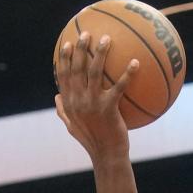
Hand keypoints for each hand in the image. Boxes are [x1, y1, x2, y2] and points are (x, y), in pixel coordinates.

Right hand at [54, 33, 136, 162]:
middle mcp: (78, 100)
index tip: (68, 44)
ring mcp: (92, 103)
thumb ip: (63, 111)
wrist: (107, 157)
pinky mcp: (108, 108)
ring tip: (107, 40)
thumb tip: (56, 96)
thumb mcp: (72, 128)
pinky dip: (128, 73)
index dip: (65, 58)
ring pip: (94, 71)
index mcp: (69, 103)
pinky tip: (135, 63)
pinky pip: (119, 86)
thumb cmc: (92, 143)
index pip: (63, 75)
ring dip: (100, 53)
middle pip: (77, 68)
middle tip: (87, 34)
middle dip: (81, 48)